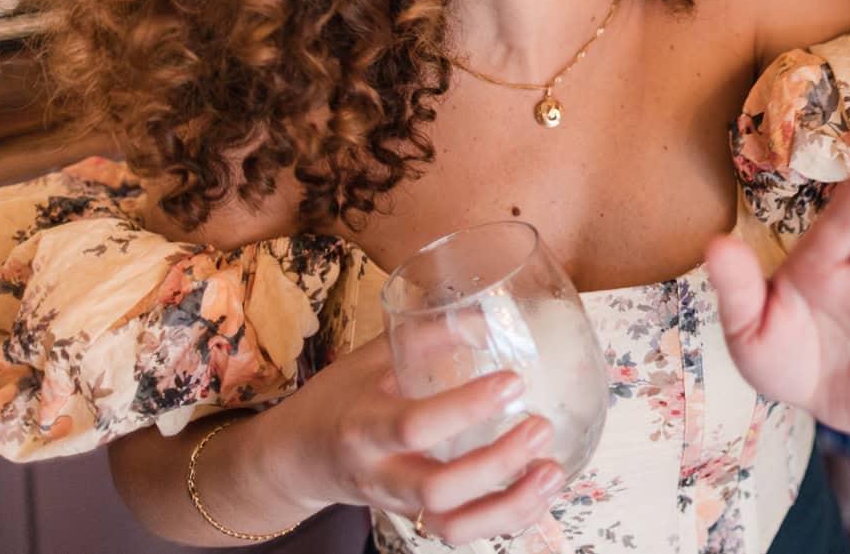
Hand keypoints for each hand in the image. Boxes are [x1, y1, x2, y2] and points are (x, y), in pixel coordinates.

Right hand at [266, 333, 563, 544]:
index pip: (414, 425)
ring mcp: (399, 505)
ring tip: (551, 472)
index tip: (512, 380)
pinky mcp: (417, 520)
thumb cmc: (341, 398)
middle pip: (438, 490)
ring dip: (509, 505)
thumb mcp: (370, 357)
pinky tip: (541, 493)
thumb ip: (426, 335)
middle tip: (539, 426)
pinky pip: (462, 534)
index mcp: (364, 426)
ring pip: (452, 527)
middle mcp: (380, 475)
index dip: (465, 407)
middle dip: (496, 463)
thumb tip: (490, 317)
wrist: (298, 458)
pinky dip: (507, 519)